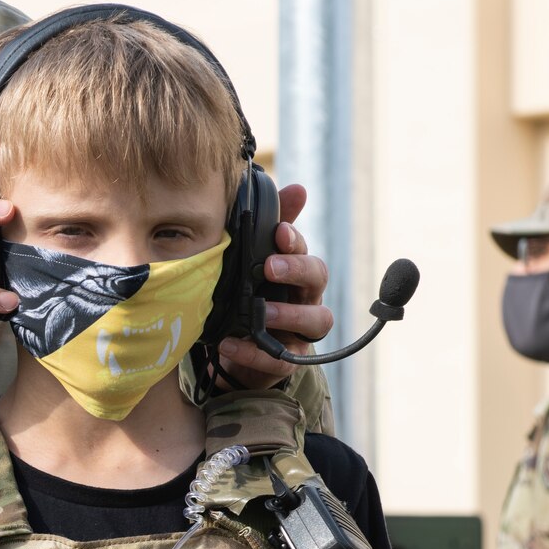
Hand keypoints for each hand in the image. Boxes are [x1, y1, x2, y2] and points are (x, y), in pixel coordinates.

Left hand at [215, 183, 335, 388]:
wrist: (236, 348)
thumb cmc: (250, 297)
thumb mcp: (253, 261)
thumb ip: (269, 227)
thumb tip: (298, 189)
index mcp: (296, 271)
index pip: (304, 251)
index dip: (295, 241)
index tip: (279, 232)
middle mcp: (305, 298)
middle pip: (318, 278)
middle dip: (297, 270)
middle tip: (270, 267)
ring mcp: (301, 330)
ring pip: (317, 321)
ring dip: (289, 314)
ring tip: (260, 312)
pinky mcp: (288, 360)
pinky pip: (282, 359)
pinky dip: (256, 353)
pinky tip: (230, 343)